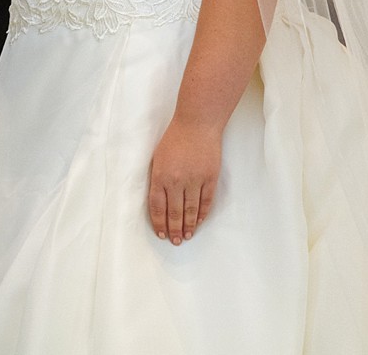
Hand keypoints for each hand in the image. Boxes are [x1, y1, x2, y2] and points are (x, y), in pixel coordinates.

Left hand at [148, 119, 220, 244]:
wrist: (196, 125)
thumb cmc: (174, 140)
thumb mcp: (157, 158)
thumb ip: (158, 179)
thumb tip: (159, 200)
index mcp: (160, 175)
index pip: (157, 205)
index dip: (159, 221)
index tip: (160, 233)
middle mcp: (176, 181)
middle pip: (174, 212)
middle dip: (173, 229)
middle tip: (174, 241)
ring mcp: (195, 180)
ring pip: (191, 210)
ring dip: (188, 226)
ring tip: (186, 237)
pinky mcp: (210, 179)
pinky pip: (206, 202)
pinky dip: (202, 215)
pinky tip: (198, 223)